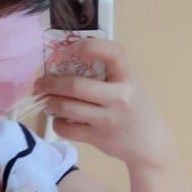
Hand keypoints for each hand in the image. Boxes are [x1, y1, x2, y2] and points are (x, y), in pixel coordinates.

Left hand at [34, 40, 176, 169]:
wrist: (150, 145)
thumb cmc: (137, 109)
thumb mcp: (132, 85)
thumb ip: (110, 73)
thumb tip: (70, 62)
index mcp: (129, 77)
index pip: (112, 53)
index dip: (90, 46)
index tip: (71, 48)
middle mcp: (119, 97)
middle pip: (77, 86)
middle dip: (51, 83)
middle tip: (40, 82)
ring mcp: (107, 119)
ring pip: (68, 107)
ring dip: (50, 102)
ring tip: (44, 99)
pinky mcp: (98, 138)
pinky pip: (68, 129)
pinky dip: (57, 123)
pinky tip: (58, 119)